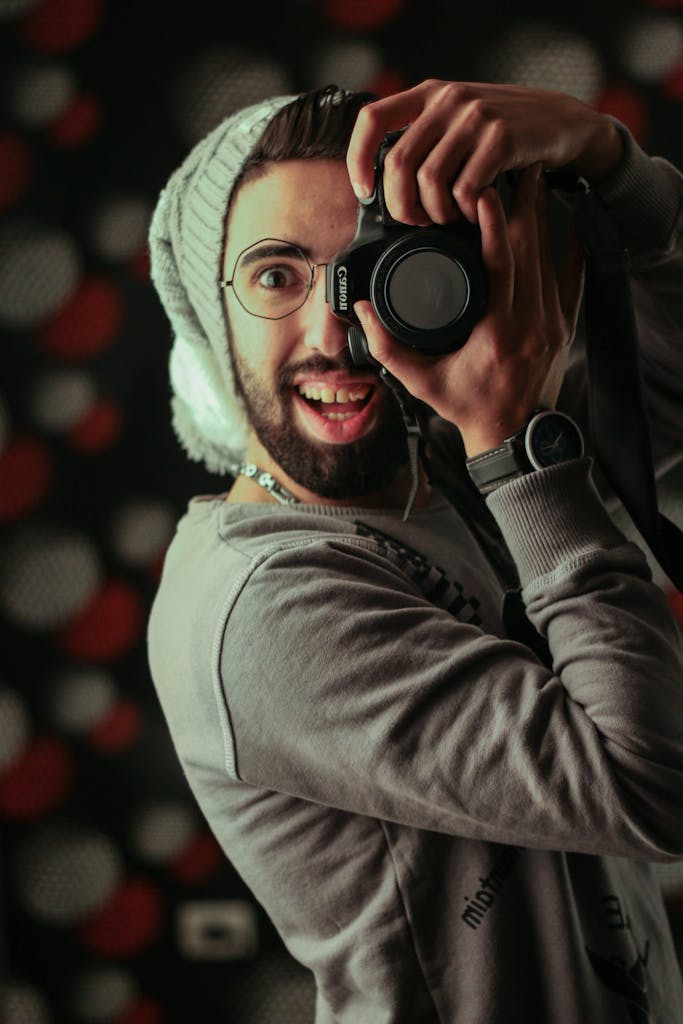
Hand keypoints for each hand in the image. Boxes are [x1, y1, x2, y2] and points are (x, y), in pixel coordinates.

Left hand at [347, 79, 623, 223]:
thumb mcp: (457, 125)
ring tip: (451, 218)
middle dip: (401, 205)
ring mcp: (476, 116)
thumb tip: (381, 187)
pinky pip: (466, 189)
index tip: (365, 192)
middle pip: (398, 162)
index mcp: (429, 94)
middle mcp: (448, 99)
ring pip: (429, 180)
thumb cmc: (502, 135)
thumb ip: (424, 141)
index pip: (373, 120)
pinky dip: (467, 212)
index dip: (359, 160)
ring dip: (436, 213)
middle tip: (418, 222)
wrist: (562, 122)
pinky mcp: (502, 138)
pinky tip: (476, 213)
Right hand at [354, 165, 584, 455]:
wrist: (514, 436)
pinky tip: (561, 211)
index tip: (483, 188)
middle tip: (513, 161)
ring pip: (551, 255)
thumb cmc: (468, 408)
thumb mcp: (421, 381)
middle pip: (532, 246)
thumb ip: (387, 347)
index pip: (502, 262)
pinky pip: (569, 273)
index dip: (495, 220)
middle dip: (523, 201)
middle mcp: (533, 321)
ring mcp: (553, 321)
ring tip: (530, 176)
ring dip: (541, 213)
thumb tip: (360, 309)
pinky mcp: (563, 323)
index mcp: (499, 332)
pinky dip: (563, 240)